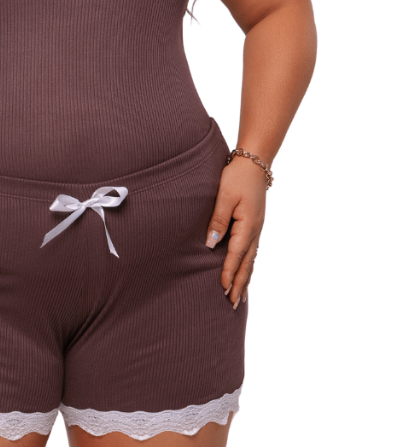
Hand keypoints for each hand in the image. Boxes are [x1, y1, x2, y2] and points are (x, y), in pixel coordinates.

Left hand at [205, 156, 266, 308]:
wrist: (254, 163)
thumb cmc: (236, 177)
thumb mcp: (224, 196)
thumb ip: (218, 220)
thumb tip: (211, 244)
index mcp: (248, 226)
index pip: (236, 255)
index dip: (229, 273)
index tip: (223, 289)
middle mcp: (255, 231)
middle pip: (247, 263)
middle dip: (240, 284)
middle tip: (234, 304)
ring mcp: (256, 229)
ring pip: (251, 259)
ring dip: (245, 277)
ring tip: (240, 296)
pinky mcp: (254, 225)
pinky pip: (251, 250)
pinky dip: (247, 265)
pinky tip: (244, 271)